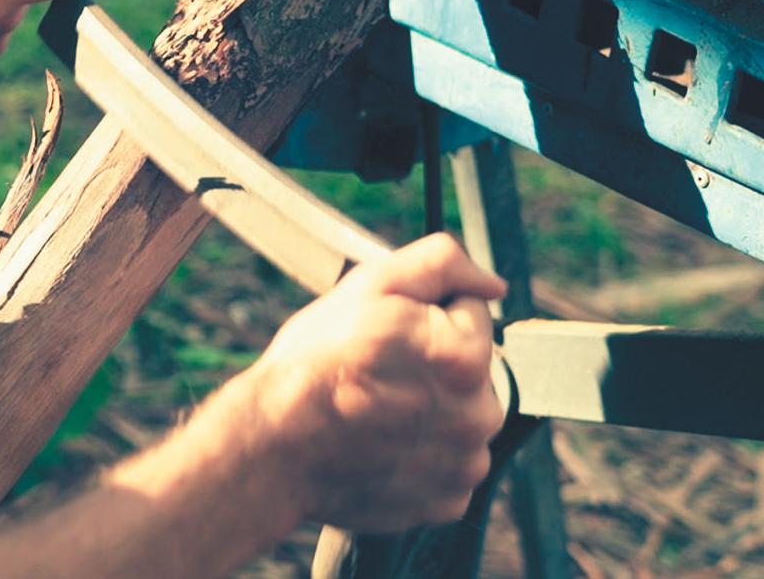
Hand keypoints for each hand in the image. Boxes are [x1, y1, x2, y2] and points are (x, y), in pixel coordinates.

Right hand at [239, 233, 507, 531]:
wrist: (272, 447)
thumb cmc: (313, 367)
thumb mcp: (369, 286)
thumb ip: (442, 264)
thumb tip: (490, 282)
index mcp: (466, 358)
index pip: (471, 312)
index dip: (425, 315)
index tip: (387, 336)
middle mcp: (478, 417)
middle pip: (472, 370)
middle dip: (433, 366)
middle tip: (377, 375)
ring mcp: (464, 465)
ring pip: (460, 418)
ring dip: (430, 412)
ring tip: (376, 414)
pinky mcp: (447, 500)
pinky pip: (449, 465)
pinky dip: (423, 457)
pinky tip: (384, 447)